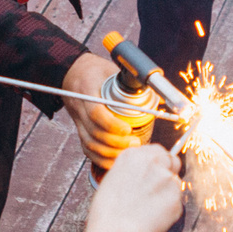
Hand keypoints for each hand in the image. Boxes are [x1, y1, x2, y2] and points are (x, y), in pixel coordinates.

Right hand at [64, 53, 143, 169]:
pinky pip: (87, 148)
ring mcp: (78, 120)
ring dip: (109, 153)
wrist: (73, 72)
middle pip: (94, 132)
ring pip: (89, 143)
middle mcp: (80, 108)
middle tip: (135, 143)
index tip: (128, 129)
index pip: (96, 112)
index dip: (112, 124)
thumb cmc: (96, 71)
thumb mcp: (113, 71)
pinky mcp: (80, 129)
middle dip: (116, 143)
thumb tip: (159, 97)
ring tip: (129, 151)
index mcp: (87, 90)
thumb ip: (132, 84)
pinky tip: (115, 160)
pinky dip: (100, 158)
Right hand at [86, 142, 184, 231]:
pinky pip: (177, 203)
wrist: (116, 230)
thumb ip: (133, 171)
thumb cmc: (108, 211)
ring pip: (175, 184)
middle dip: (169, 172)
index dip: (157, 163)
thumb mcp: (113, 179)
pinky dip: (169, 210)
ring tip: (148, 210)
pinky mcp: (177, 197)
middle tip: (158, 189)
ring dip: (168, 193)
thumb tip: (143, 175)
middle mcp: (154, 162)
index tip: (154, 172)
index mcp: (134, 155)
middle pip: (172, 161)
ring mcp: (168, 179)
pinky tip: (153, 218)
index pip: (156, 150)